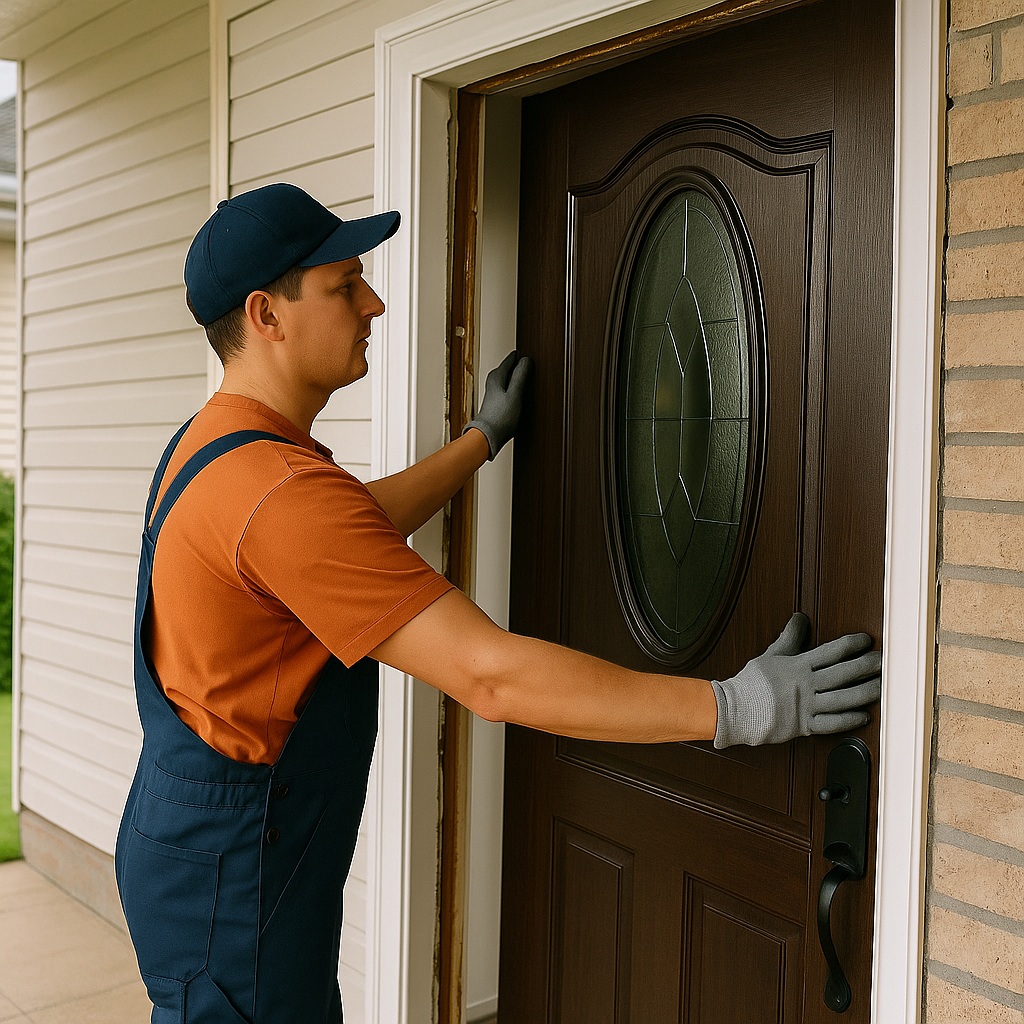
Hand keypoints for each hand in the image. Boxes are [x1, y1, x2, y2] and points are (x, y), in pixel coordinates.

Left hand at [464, 351, 531, 459]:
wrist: (488, 437)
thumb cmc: (500, 418)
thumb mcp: (515, 394)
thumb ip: (521, 376)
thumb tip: (526, 360)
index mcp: (496, 378)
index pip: (508, 361)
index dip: (517, 357)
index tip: (523, 353)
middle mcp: (492, 385)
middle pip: (504, 370)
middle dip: (513, 365)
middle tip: (521, 360)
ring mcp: (493, 396)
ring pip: (504, 380)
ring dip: (512, 378)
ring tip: (521, 376)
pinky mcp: (495, 406)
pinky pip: (504, 391)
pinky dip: (511, 389)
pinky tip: (516, 395)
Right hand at [710, 612, 881, 747]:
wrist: (736, 709)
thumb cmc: (752, 683)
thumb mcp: (771, 655)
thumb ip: (789, 638)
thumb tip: (800, 618)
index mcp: (798, 666)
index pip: (830, 652)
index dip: (851, 645)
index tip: (866, 641)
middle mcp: (806, 685)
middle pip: (843, 674)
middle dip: (866, 666)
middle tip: (884, 662)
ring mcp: (806, 706)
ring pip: (842, 699)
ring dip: (865, 692)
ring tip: (882, 686)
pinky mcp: (804, 725)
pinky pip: (832, 724)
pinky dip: (849, 720)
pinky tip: (864, 715)